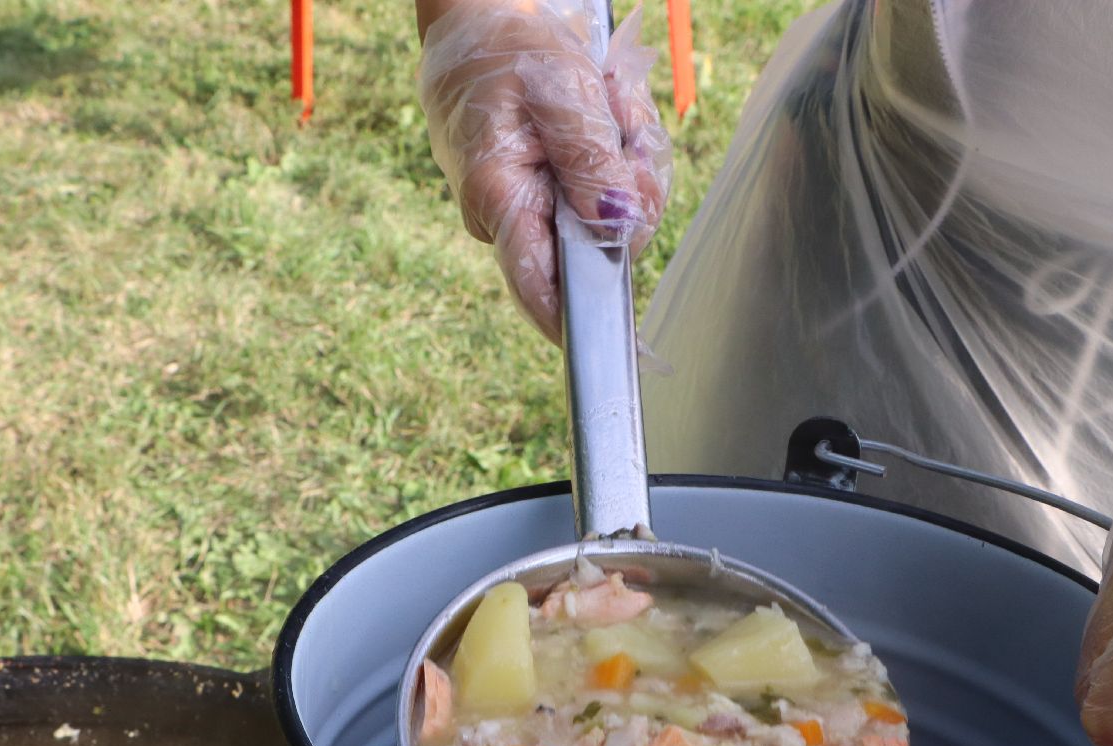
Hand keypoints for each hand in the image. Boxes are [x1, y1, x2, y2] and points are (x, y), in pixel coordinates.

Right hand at [418, 0, 670, 341]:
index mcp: (499, 197)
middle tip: (620, 110)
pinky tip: (608, 111)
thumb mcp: (558, 89)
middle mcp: (511, 218)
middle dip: (632, 184)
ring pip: (614, 215)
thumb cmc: (508, 51)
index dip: (573, 321)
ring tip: (606, 97)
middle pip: (598, 242)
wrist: (480, 24)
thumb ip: (590, 159)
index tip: (610, 346)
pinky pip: (609, 195)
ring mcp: (531, 211)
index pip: (537, 282)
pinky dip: (623, 152)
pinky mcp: (552, 198)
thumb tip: (618, 225)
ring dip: (630, 157)